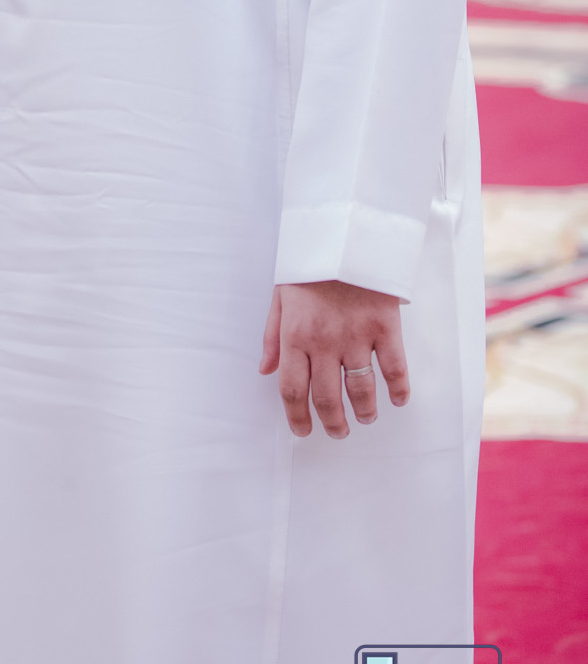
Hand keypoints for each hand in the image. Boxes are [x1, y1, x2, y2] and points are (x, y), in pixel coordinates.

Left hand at [259, 280, 408, 439]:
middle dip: (332, 423)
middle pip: (326, 398)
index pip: (292, 389)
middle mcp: (324, 342)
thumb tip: (265, 371)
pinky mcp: (385, 327)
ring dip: (364, 412)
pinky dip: (398, 390)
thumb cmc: (311, 265)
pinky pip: (395, 368)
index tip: (303, 431)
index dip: (297, 417)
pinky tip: (397, 400)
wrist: (346, 233)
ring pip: (361, 390)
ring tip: (365, 418)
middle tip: (337, 431)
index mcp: (294, 335)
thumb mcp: (280, 295)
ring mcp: (356, 336)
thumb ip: (272, 336)